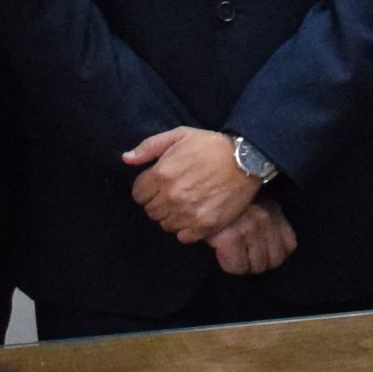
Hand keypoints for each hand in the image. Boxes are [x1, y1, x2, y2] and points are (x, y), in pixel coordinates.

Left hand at [125, 125, 264, 244]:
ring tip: (186, 204)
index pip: (138, 194)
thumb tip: (126, 159)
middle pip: (151, 211)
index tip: (159, 185)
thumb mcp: (179, 135)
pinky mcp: (205, 225)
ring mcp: (188, 213)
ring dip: (172, 216)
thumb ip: (149, 147)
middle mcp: (172, 196)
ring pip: (165, 224)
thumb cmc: (211, 145)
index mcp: (162, 174)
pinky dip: (186, 229)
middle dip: (159, 202)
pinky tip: (195, 215)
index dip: (148, 189)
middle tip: (174, 194)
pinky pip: (183, 236)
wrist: (246, 159)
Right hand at [205, 196, 298, 276]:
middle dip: (258, 261)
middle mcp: (264, 218)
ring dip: (243, 263)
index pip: (289, 246)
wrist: (198, 188)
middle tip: (243, 254)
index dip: (274, 253)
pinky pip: (237, 266)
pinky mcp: (230, 237)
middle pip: (274, 260)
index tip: (260, 251)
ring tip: (232, 252)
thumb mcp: (251, 200)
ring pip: (256, 266)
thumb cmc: (222, 196)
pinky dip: (229, 263)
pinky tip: (221, 252)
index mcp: (272, 209)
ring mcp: (249, 228)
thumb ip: (264, 218)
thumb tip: (268, 244)